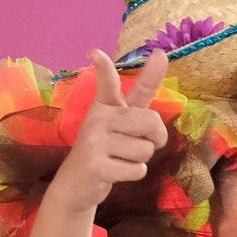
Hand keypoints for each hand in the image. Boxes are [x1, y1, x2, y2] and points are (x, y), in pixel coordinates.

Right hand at [44, 49, 169, 214]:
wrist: (76, 184)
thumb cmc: (107, 149)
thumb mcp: (121, 122)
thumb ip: (141, 96)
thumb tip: (160, 57)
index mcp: (105, 105)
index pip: (108, 83)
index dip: (104, 68)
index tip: (95, 53)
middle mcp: (98, 118)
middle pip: (151, 121)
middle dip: (156, 138)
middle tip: (139, 143)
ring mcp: (95, 142)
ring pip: (146, 150)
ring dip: (140, 159)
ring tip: (119, 159)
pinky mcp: (97, 166)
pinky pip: (138, 169)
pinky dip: (133, 174)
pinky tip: (115, 171)